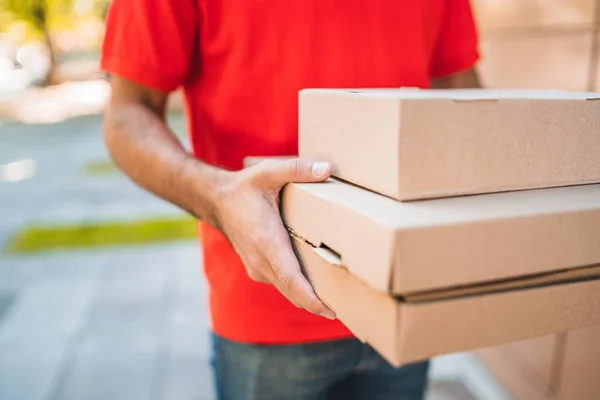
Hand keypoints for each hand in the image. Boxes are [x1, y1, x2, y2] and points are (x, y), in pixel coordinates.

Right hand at [215, 158, 335, 319]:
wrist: (216, 201)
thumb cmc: (243, 188)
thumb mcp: (268, 171)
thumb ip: (298, 169)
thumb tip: (328, 169)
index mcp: (266, 241)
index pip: (291, 279)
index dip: (310, 298)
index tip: (329, 310)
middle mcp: (261, 260)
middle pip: (292, 291)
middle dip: (316, 305)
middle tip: (344, 312)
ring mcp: (257, 267)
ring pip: (287, 290)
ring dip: (307, 298)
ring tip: (335, 302)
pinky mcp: (257, 269)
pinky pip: (281, 284)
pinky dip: (297, 289)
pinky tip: (315, 288)